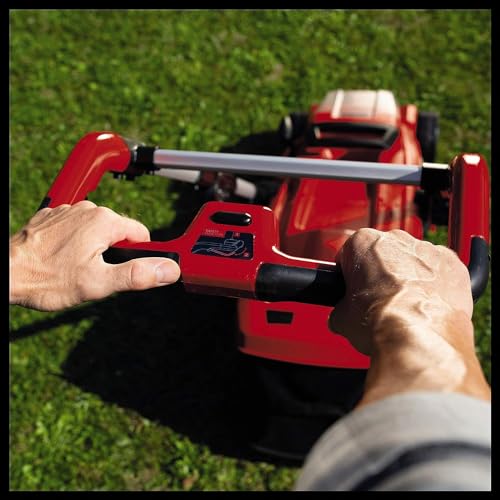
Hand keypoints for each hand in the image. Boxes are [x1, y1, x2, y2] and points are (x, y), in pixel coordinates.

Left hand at [9, 201, 180, 310]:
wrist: (5, 273)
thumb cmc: (48, 279)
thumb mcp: (99, 283)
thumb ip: (137, 275)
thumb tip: (169, 269)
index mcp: (105, 221)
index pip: (142, 235)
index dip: (139, 256)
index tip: (123, 270)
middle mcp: (88, 210)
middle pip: (118, 233)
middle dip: (113, 254)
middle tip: (93, 274)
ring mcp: (68, 212)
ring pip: (96, 231)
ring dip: (92, 248)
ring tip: (73, 268)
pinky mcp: (52, 217)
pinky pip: (75, 229)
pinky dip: (73, 242)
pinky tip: (60, 258)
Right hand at [329, 228, 488, 403]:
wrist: (419, 337)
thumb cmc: (381, 322)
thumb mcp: (342, 318)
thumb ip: (341, 307)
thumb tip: (343, 315)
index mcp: (363, 242)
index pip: (350, 252)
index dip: (350, 273)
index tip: (352, 289)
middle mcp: (396, 239)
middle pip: (383, 252)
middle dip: (381, 272)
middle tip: (378, 301)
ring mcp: (427, 249)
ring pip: (413, 260)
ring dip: (409, 277)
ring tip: (406, 307)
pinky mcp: (453, 264)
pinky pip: (441, 270)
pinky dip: (435, 285)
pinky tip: (427, 305)